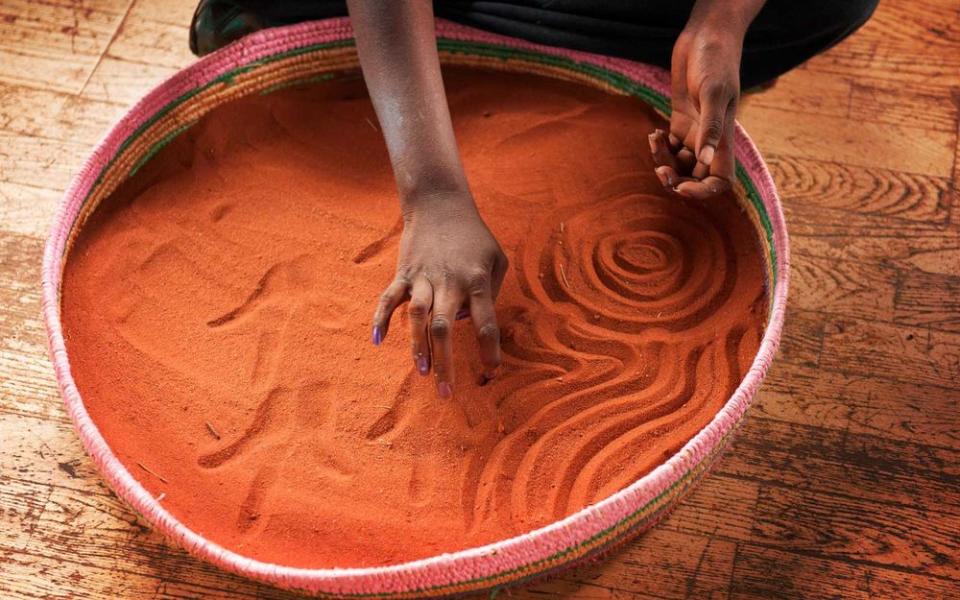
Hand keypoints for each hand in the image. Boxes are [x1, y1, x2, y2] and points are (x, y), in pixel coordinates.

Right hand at [371, 192, 507, 398]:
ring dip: (417, 345)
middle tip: (446, 392)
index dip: (488, 349)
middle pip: (445, 326)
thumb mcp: (497, 259)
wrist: (440, 203)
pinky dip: (381, 317)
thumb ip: (491, 294)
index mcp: (477, 281)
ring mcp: (423, 277)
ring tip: (421, 371)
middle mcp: (449, 282)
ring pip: (417, 316)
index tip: (490, 372)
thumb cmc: (474, 236)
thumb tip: (471, 324)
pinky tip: (376, 339)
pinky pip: (389, 298)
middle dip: (446, 361)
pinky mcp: (404, 273)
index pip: (485, 322)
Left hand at [650, 18, 743, 198]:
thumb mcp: (712, 92)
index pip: (720, 181)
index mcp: (724, 139)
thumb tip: (704, 160)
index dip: (703, 192)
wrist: (706, 36)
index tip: (682, 188)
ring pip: (678, 163)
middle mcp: (709, 139)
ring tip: (654, 141)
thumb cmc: (715, 60)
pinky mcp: (680, 119)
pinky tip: (653, 133)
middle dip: (676, 179)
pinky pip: (669, 145)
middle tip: (660, 169)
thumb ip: (710, 128)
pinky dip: (659, 146)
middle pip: (695, 177)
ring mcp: (694, 130)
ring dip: (663, 160)